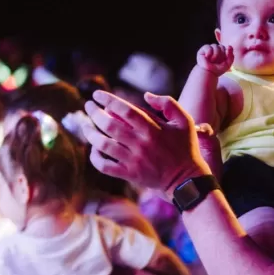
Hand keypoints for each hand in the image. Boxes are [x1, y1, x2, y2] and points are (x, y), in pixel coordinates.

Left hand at [83, 90, 210, 194]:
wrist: (187, 180)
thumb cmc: (186, 148)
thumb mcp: (185, 121)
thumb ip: (168, 104)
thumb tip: (146, 95)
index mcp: (153, 130)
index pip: (125, 110)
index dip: (108, 100)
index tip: (97, 94)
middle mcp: (141, 144)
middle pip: (109, 125)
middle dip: (94, 113)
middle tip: (88, 106)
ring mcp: (134, 160)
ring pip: (103, 144)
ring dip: (90, 133)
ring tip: (86, 126)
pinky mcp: (130, 174)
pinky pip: (105, 166)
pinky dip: (95, 157)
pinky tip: (94, 149)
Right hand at [196, 44, 233, 76]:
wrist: (208, 73)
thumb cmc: (217, 69)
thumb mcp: (228, 64)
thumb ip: (231, 56)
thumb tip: (229, 46)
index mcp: (221, 52)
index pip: (226, 48)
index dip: (225, 54)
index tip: (222, 61)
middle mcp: (215, 49)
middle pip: (221, 46)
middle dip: (220, 55)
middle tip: (216, 62)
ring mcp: (209, 48)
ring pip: (215, 46)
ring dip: (215, 55)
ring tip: (212, 60)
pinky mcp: (203, 49)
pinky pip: (208, 47)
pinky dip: (209, 53)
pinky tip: (207, 58)